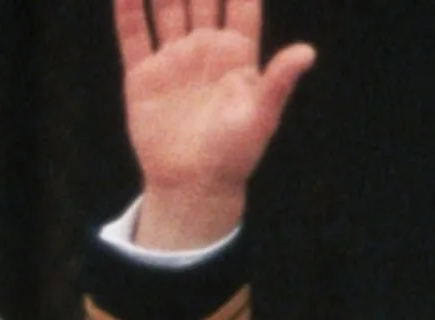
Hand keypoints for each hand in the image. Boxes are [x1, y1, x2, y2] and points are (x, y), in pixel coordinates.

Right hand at [116, 0, 314, 248]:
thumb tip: (307, 52)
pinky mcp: (143, 77)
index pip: (240, 2)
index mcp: (237, 54)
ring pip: (166, 8)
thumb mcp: (261, 117)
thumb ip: (278, 81)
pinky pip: (132, 36)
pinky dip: (127, 10)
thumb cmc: (234, 155)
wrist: (193, 186)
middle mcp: (204, 50)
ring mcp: (173, 61)